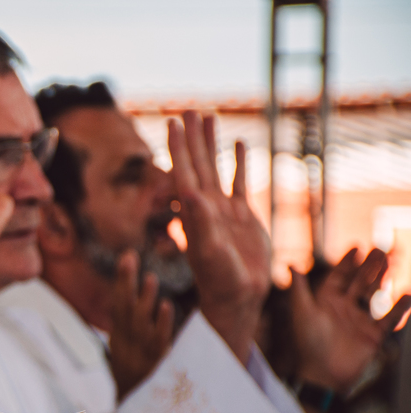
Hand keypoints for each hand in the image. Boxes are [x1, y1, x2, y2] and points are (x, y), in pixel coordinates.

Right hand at [109, 250, 174, 400]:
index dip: (122, 282)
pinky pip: (159, 345)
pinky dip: (161, 325)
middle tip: (129, 257)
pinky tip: (167, 307)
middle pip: (123, 312)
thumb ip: (131, 333)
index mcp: (120, 344)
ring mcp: (141, 360)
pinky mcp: (158, 370)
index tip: (128, 256)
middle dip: (125, 283)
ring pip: (140, 326)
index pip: (118, 307)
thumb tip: (135, 304)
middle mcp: (127, 350)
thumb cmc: (138, 385)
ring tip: (151, 278)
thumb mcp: (128, 358)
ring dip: (144, 301)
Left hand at [168, 111, 270, 362]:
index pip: (183, 172)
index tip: (172, 122)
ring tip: (209, 116)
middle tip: (187, 109)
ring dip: (211, 143)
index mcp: (195, 212)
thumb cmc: (220, 280)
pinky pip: (239, 183)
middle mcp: (205, 207)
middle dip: (192, 137)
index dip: (178, 147)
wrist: (238, 299)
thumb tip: (188, 191)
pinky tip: (239, 143)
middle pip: (197, 163)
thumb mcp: (207, 250)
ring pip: (216, 168)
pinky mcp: (243, 217)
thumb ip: (199, 222)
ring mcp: (223, 210)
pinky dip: (240, 163)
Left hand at [290, 248, 410, 391]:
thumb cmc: (308, 343)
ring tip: (393, 262)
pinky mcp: (373, 336)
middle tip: (380, 249)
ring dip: (383, 279)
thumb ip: (299, 289)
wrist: (322, 375)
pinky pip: (389, 319)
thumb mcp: (303, 312)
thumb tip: (290, 263)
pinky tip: (408, 293)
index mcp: (324, 303)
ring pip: (375, 295)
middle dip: (369, 266)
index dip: (347, 263)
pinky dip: (399, 307)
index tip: (357, 247)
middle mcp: (343, 310)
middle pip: (359, 282)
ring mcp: (359, 322)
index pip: (338, 277)